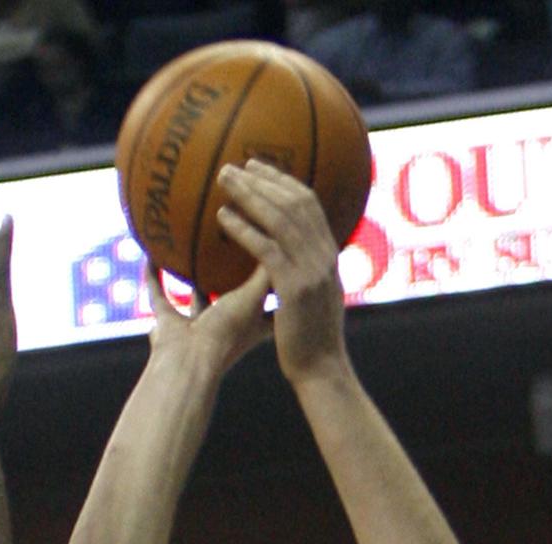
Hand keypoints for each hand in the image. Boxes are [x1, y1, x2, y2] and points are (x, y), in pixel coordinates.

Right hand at [142, 257, 272, 383]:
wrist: (188, 362)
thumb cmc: (227, 332)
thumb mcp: (255, 293)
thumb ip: (265, 265)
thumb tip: (275, 231)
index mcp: (250, 326)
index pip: (273, 306)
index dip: (281, 288)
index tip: (284, 264)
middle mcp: (223, 328)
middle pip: (234, 301)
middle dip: (237, 281)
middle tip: (240, 250)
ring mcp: (193, 327)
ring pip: (196, 297)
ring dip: (194, 276)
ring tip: (196, 247)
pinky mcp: (166, 325)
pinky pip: (158, 294)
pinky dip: (153, 276)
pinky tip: (151, 253)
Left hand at [216, 161, 348, 386]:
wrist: (322, 370)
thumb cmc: (310, 343)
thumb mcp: (313, 301)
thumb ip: (304, 276)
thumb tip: (286, 266)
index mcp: (328, 255)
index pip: (309, 205)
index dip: (283, 182)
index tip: (259, 168)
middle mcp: (323, 255)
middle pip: (295, 202)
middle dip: (264, 178)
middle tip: (235, 164)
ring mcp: (311, 269)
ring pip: (280, 219)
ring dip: (250, 195)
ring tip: (223, 181)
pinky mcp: (294, 288)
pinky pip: (266, 250)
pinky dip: (245, 230)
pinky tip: (223, 219)